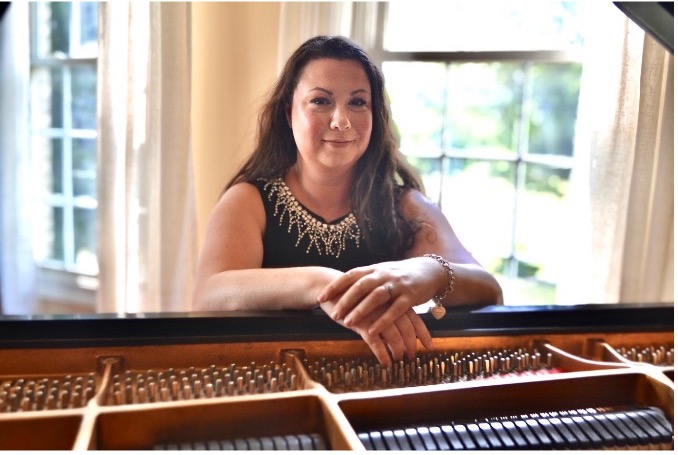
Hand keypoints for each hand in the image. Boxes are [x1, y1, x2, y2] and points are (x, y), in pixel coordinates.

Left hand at [317, 257, 442, 335]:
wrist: (430, 271)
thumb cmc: (399, 275)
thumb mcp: (381, 273)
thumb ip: (363, 280)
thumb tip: (340, 287)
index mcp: (374, 270)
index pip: (350, 276)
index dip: (335, 286)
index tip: (320, 297)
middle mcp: (384, 275)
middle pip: (361, 286)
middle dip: (346, 300)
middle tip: (333, 314)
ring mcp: (397, 285)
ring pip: (376, 297)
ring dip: (361, 310)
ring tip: (347, 323)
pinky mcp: (410, 296)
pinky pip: (395, 310)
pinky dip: (383, 320)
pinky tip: (372, 331)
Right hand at [318, 300, 431, 365]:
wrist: (329, 288)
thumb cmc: (353, 296)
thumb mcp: (373, 300)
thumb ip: (386, 309)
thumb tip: (399, 326)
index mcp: (391, 299)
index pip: (413, 318)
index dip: (422, 333)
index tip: (429, 346)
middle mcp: (386, 305)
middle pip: (406, 328)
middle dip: (411, 344)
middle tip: (412, 357)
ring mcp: (374, 313)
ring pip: (393, 335)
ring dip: (398, 350)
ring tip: (399, 361)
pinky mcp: (360, 322)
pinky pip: (375, 341)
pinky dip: (382, 354)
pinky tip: (386, 364)